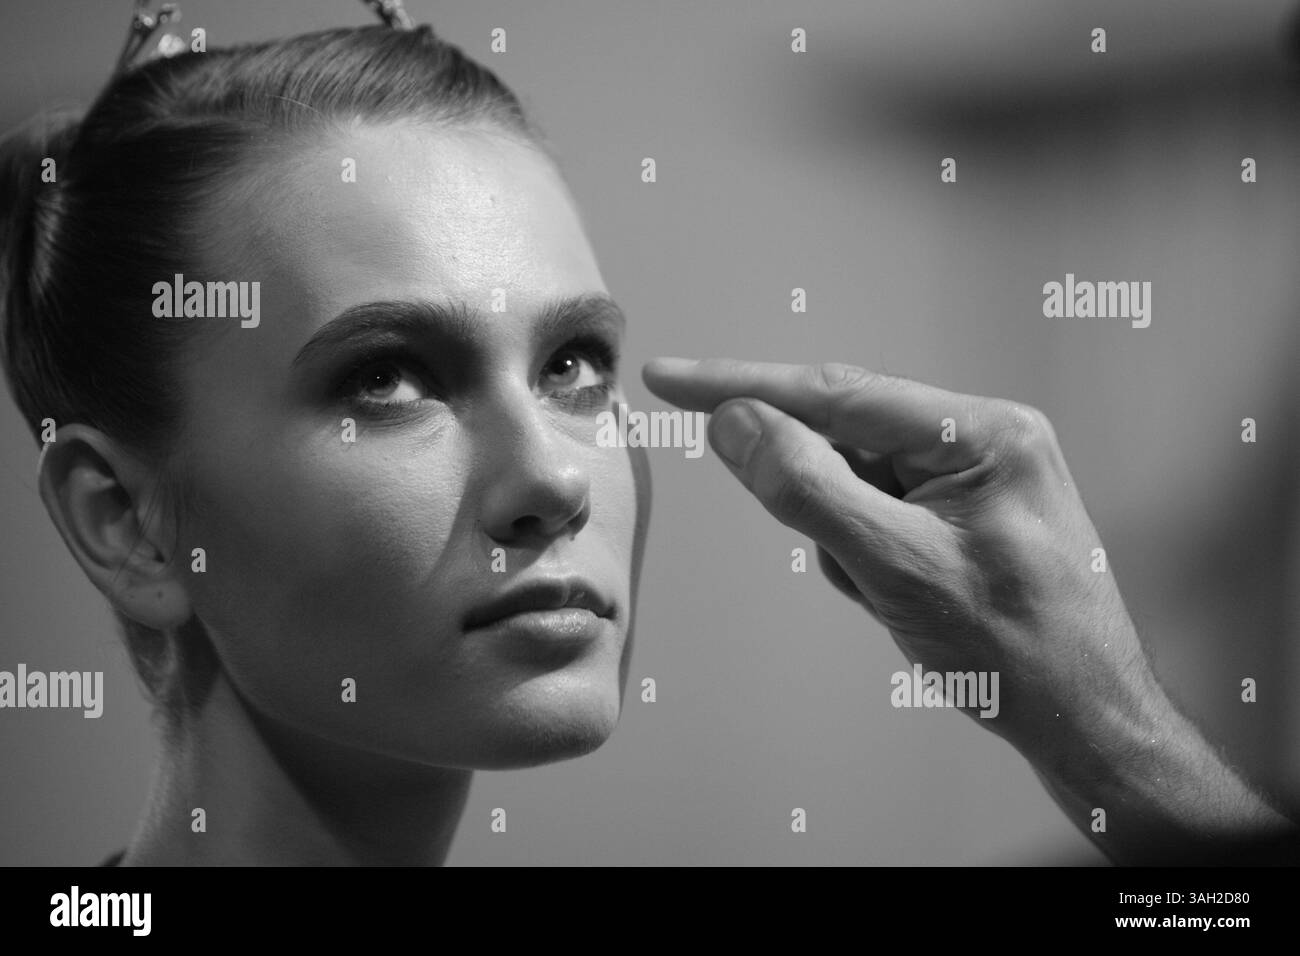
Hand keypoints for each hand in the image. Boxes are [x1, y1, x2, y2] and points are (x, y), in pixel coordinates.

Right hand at [643, 357, 1140, 753]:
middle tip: (862, 571)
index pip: (835, 392)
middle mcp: (980, 440)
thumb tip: (737, 423)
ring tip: (897, 600)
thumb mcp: (897, 568)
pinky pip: (876, 516)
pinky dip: (866, 559)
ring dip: (847, 545)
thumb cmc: (1017, 649)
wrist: (1086, 722)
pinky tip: (905, 602)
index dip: (741, 386)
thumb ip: (809, 488)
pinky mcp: (962, 516)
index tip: (669, 380)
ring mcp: (973, 480)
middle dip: (823, 506)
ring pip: (854, 485)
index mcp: (981, 432)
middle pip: (845, 440)